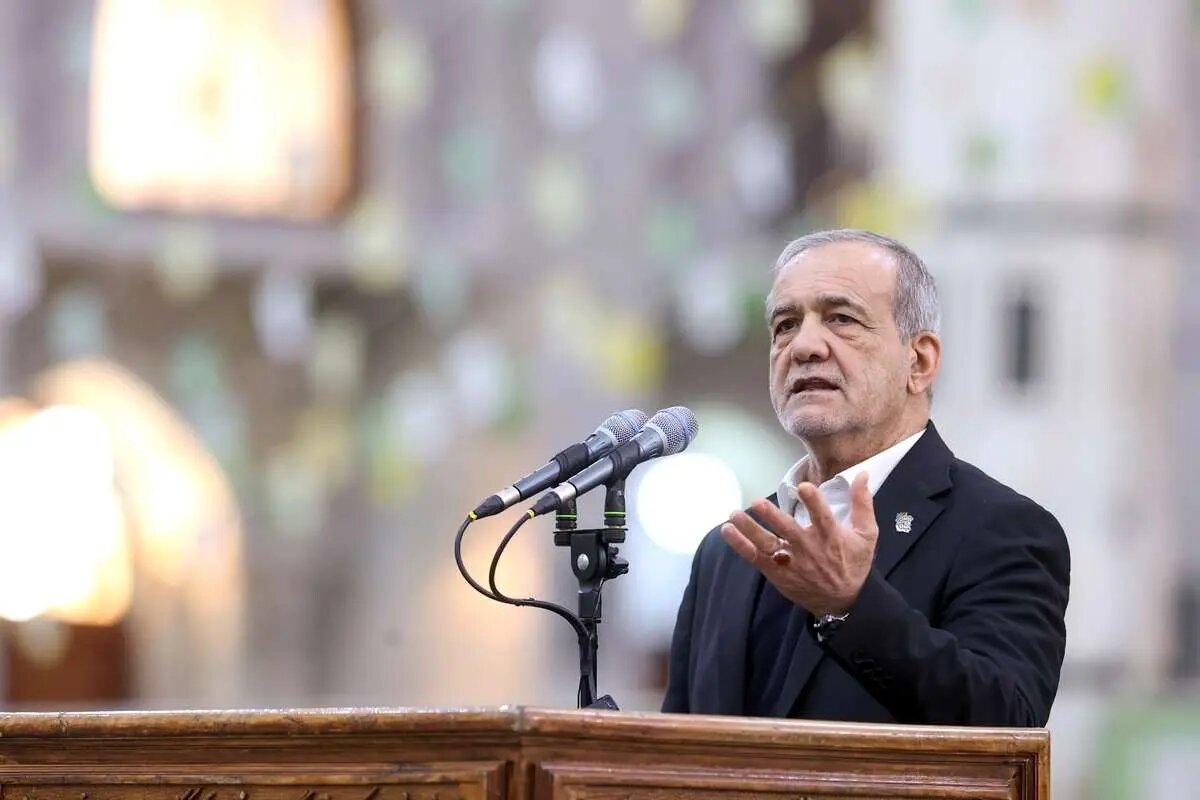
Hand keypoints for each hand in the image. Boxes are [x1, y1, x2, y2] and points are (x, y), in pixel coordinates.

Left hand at [721, 472, 877, 615]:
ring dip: (749, 529)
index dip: (813, 502)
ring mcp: (791, 562)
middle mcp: (809, 548)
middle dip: (772, 516)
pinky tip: (728, 531)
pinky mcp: (777, 573)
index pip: (822, 516)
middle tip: (756, 502)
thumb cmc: (854, 563)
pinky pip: (756, 557)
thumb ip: (863, 504)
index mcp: (831, 536)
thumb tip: (862, 474)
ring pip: (768, 543)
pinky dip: (741, 545)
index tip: (803, 487)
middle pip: (788, 530)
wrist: (843, 601)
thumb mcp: (867, 534)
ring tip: (734, 514)